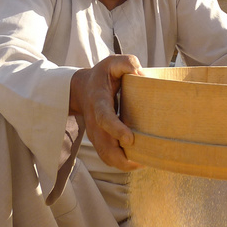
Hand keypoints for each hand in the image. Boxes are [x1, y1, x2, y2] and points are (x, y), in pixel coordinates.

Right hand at [69, 54, 143, 170]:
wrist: (82, 90)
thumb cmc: (101, 77)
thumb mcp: (111, 63)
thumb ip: (126, 63)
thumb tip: (140, 73)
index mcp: (99, 103)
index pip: (104, 119)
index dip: (116, 130)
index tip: (130, 138)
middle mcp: (95, 123)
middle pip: (105, 149)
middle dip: (123, 159)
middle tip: (144, 160)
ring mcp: (96, 135)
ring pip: (107, 158)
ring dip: (124, 164)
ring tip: (145, 162)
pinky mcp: (100, 142)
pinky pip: (109, 158)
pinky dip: (122, 163)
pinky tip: (139, 160)